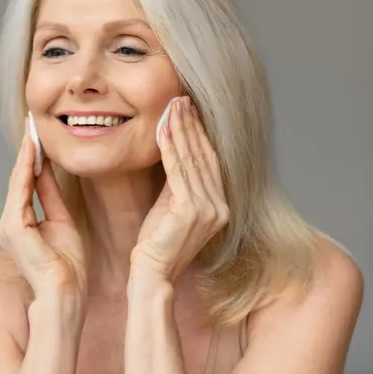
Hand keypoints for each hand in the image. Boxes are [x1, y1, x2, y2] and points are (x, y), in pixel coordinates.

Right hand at [0, 128, 86, 301]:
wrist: (66, 293)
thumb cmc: (68, 267)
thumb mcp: (63, 220)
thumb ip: (51, 195)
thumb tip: (46, 169)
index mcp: (20, 224)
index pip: (27, 183)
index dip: (33, 158)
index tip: (39, 134)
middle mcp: (9, 224)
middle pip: (19, 179)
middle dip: (27, 150)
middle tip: (33, 122)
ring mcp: (8, 226)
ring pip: (18, 182)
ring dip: (26, 154)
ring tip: (33, 129)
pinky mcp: (13, 228)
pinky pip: (20, 191)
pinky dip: (26, 169)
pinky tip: (34, 150)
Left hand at [131, 96, 228, 282]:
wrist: (152, 275)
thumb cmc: (156, 245)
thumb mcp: (172, 208)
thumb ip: (178, 184)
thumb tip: (174, 151)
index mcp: (220, 206)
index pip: (210, 161)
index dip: (200, 133)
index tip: (189, 110)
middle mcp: (219, 206)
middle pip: (204, 155)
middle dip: (191, 124)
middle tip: (181, 98)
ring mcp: (208, 209)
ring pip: (191, 158)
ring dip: (180, 129)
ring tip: (172, 105)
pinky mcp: (190, 210)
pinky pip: (177, 170)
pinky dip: (169, 146)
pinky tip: (162, 128)